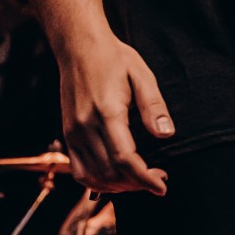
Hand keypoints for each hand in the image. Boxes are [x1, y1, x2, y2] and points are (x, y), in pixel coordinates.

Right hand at [58, 33, 174, 195]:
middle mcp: (85, 126)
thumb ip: (154, 107)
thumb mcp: (141, 75)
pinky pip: (79, 169)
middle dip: (137, 184)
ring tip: (140, 180)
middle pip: (110, 172)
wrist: (80, 47)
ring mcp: (73, 132)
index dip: (145, 178)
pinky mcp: (68, 134)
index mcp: (107, 112)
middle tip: (158, 178)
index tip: (162, 186)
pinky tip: (116, 179)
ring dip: (118, 186)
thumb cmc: (114, 58)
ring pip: (94, 175)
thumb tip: (167, 134)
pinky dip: (97, 181)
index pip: (125, 158)